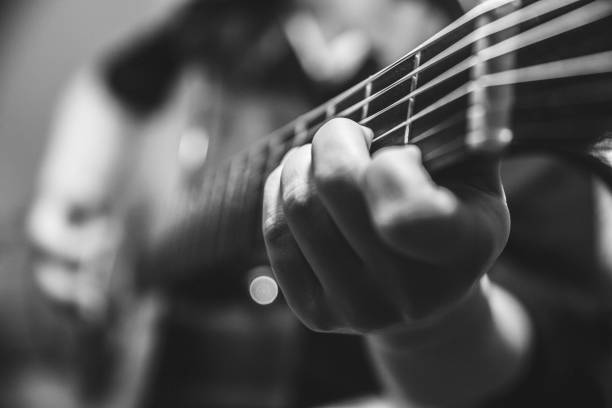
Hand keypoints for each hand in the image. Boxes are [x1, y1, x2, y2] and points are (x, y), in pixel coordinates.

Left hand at [262, 118, 509, 333]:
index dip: (388, 164)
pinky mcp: (318, 315)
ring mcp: (361, 309)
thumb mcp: (470, 170)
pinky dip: (278, 191)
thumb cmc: (447, 211)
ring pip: (298, 206)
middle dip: (334, 137)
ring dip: (301, 160)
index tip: (397, 153)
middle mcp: (412, 293)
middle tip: (346, 132)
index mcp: (463, 250)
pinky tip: (298, 179)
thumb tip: (416, 89)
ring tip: (321, 154)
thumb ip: (449, 130)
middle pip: (336, 186)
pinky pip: (275, 234)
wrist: (424, 287)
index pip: (407, 211)